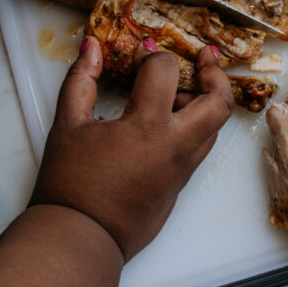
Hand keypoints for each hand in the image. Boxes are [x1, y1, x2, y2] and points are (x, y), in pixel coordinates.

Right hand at [32, 37, 235, 259]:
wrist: (79, 238)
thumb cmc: (69, 185)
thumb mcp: (67, 124)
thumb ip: (82, 80)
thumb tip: (92, 49)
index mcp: (148, 127)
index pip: (166, 71)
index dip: (152, 54)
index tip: (139, 53)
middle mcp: (175, 147)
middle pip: (220, 102)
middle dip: (215, 74)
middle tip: (203, 58)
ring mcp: (182, 170)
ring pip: (214, 128)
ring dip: (205, 102)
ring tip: (176, 92)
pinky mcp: (179, 187)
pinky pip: (198, 148)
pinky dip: (192, 126)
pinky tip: (164, 122)